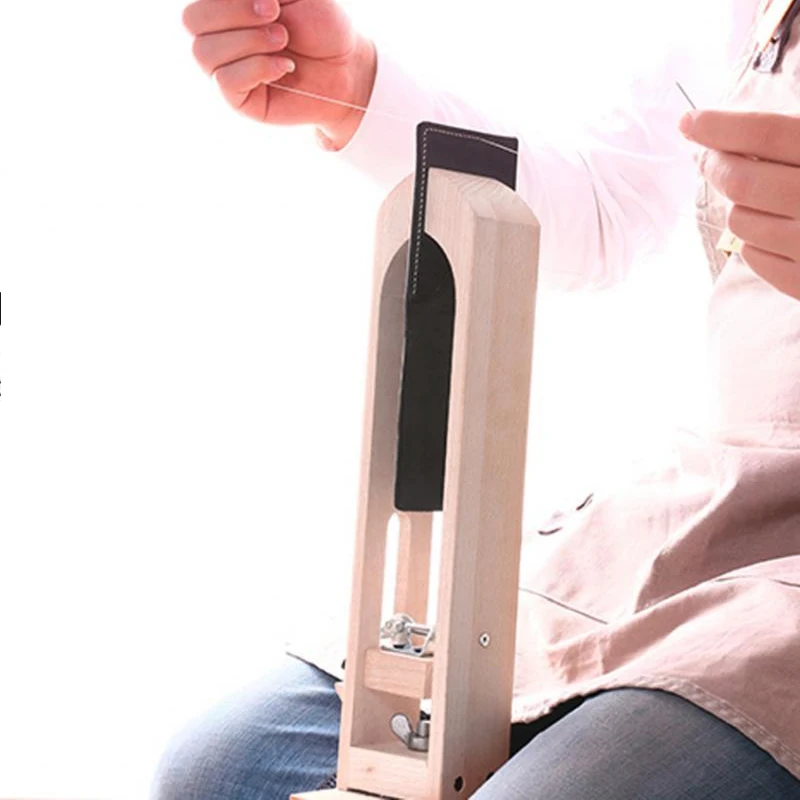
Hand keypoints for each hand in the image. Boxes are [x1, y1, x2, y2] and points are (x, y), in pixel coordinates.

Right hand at [182, 0, 376, 147]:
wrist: (346, 67)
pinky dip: (257, 68)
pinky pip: (226, 82)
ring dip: (249, 41)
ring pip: (204, 52)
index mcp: (226, 8)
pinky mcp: (239, 100)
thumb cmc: (321, 24)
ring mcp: (225, 69)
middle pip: (191, 21)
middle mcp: (219, 37)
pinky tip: (283, 66)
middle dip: (234, 13)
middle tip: (275, 15)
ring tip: (283, 41)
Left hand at [680, 109, 799, 300]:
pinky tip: (775, 228)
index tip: (689, 121)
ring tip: (759, 195)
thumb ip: (797, 140)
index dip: (719, 125)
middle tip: (707, 155)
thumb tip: (742, 133)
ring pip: (739, 221)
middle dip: (715, 163)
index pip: (764, 134)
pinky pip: (752, 256)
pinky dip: (753, 240)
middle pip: (740, 180)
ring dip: (738, 204)